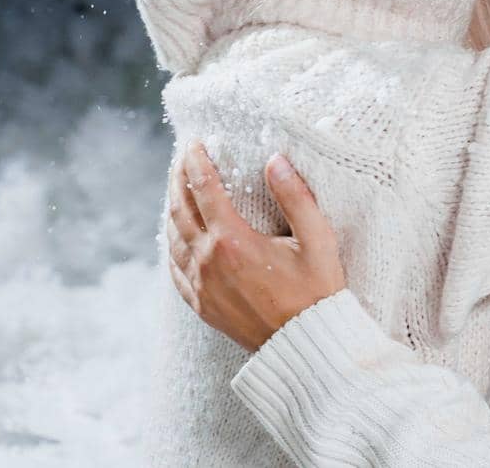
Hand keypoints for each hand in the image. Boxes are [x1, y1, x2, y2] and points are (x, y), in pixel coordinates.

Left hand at [166, 140, 345, 352]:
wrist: (305, 346)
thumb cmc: (316, 293)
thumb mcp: (318, 240)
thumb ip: (296, 196)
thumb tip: (275, 160)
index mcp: (233, 240)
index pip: (205, 189)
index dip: (197, 162)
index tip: (196, 143)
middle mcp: (208, 261)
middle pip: (180, 209)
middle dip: (178, 179)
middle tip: (182, 159)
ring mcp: (200, 285)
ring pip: (172, 238)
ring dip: (172, 209)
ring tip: (177, 191)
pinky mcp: (201, 305)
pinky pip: (174, 269)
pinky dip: (172, 245)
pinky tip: (177, 238)